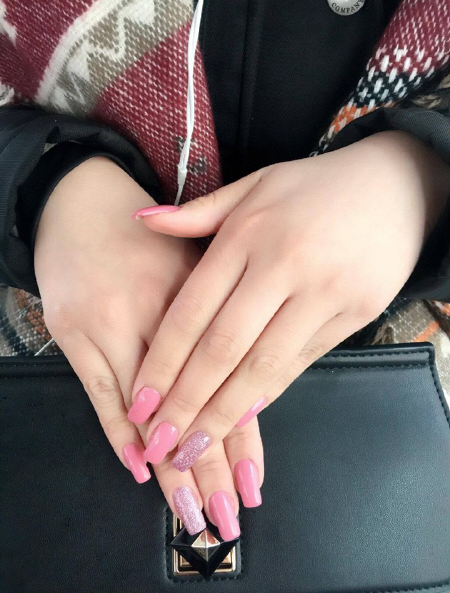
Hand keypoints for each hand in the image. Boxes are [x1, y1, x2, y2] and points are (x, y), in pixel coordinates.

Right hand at [34, 157, 262, 538]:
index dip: (242, 435)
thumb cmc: (151, 236)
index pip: (229, 377)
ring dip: (170, 462)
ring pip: (148, 406)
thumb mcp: (203, 257)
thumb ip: (234, 307)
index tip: (253, 482)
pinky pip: (99, 391)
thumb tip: (266, 366)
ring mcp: (113, 322)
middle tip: (227, 513)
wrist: (84, 200)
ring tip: (191, 508)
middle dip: (212, 464)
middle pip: (193, 400)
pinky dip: (118, 432)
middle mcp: (158, 311)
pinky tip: (140, 467)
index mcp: (203, 291)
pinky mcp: (74, 330)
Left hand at [131, 131, 449, 470]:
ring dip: (225, 414)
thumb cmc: (314, 186)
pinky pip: (301, 362)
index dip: (163, 363)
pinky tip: (241, 416)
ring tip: (195, 447)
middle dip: (187, 403)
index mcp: (250, 234)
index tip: (140, 403)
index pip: (192, 311)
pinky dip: (267, 393)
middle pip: (223, 349)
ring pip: (264, 366)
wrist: (394, 186)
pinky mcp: (355, 313)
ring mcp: (324, 292)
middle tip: (160, 443)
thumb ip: (198, 213)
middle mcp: (284, 266)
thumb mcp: (254, 184)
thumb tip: (141, 220)